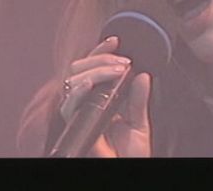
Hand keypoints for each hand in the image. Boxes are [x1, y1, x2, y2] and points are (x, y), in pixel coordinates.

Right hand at [59, 36, 151, 156]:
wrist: (127, 170)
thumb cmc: (130, 155)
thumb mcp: (140, 124)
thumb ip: (139, 100)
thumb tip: (143, 75)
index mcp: (101, 99)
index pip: (93, 68)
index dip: (101, 52)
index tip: (115, 41)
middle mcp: (87, 103)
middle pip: (80, 69)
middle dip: (100, 59)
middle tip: (123, 62)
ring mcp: (80, 112)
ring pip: (74, 81)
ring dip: (96, 70)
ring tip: (118, 70)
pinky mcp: (76, 126)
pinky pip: (69, 106)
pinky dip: (78, 92)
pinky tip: (90, 84)